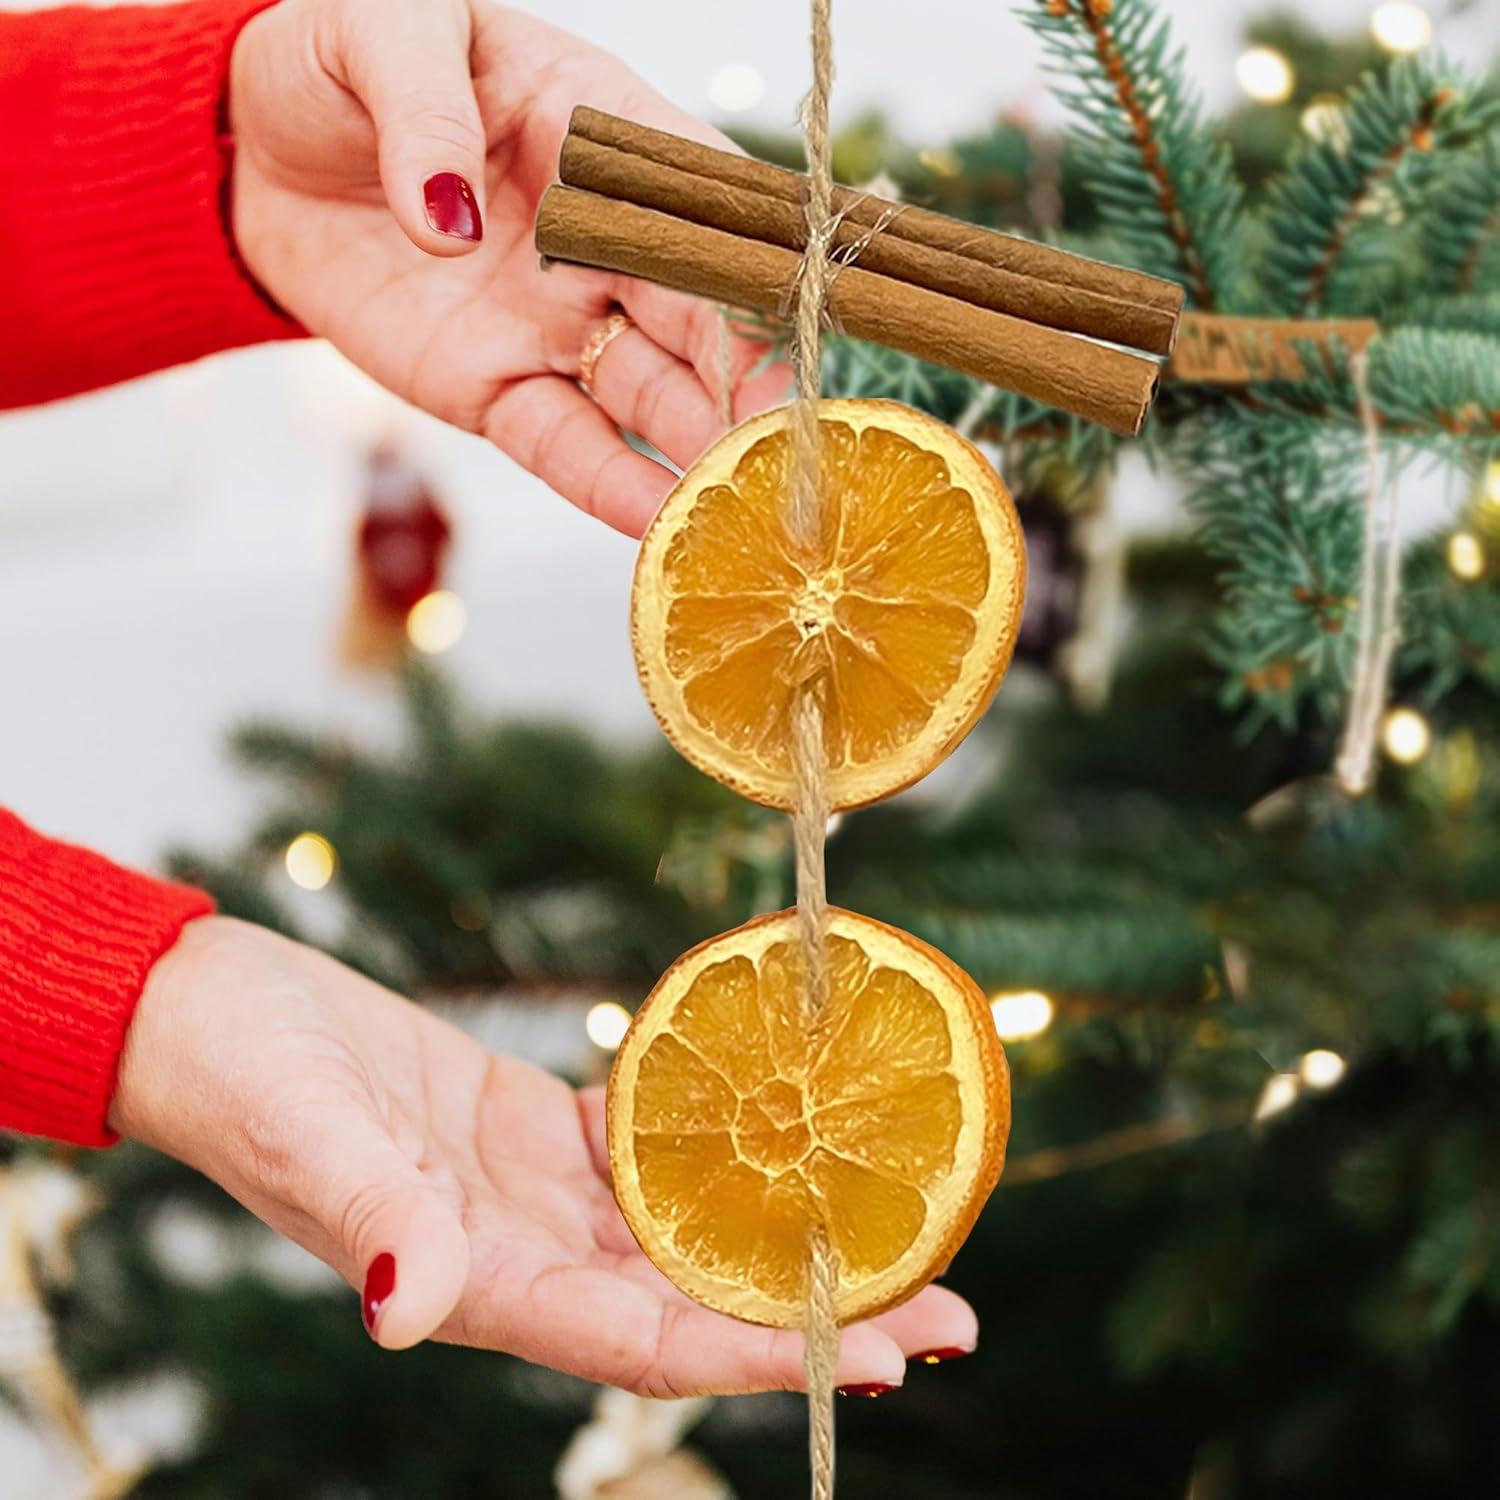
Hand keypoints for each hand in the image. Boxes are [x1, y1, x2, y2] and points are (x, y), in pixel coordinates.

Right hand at [111, 917, 978, 1394]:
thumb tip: (411, 1303)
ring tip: (888, 1224)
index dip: (766, 1355)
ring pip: (678, 1230)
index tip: (885, 1354)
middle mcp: (522, 1253)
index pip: (648, 1340)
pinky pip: (636, 1149)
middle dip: (817, 1313)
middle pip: (693, 1301)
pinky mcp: (525, 1130)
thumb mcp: (305, 1135)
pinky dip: (708, 1143)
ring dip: (778, 1234)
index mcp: (480, 1282)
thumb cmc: (243, 1077)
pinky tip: (774, 1125)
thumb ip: (373, 1216)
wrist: (211, 1015)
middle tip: (946, 1307)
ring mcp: (528, 1193)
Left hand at [228, 0, 788, 537]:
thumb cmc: (341, 62)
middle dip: (749, 392)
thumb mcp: (383, 28)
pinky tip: (655, 526)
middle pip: (703, 326)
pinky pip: (563, 445)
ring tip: (742, 510)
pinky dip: (609, 486)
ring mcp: (556, 325)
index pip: (712, 216)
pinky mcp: (495, 389)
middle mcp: (607, 246)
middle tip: (789, 457)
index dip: (761, 281)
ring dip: (698, 455)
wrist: (256, 150)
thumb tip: (449, 220)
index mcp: (611, 141)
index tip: (796, 342)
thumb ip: (423, 109)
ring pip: (650, 400)